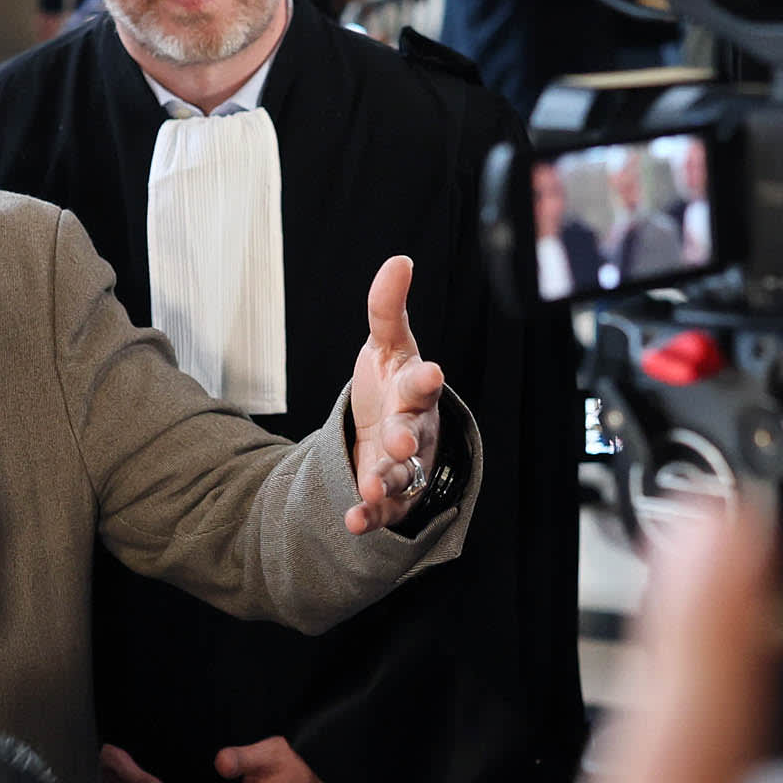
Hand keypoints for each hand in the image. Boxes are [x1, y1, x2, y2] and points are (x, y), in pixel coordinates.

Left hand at [346, 256, 446, 534]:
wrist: (395, 434)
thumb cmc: (393, 384)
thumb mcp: (387, 344)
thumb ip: (387, 307)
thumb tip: (398, 260)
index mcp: (414, 390)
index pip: (422, 382)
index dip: (425, 378)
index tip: (429, 373)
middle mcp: (414, 428)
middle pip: (413, 432)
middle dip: (406, 438)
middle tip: (399, 443)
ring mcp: (405, 464)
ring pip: (401, 474)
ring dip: (387, 481)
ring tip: (371, 488)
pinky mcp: (392, 494)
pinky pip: (382, 508)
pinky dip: (368, 516)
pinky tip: (353, 522)